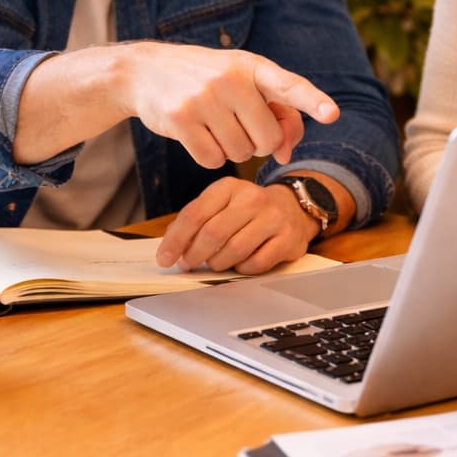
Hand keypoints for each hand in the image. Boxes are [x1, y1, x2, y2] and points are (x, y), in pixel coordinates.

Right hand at [123, 44, 337, 168]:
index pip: (288, 85)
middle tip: (238, 125)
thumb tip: (286, 153)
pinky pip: (212, 161)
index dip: (312, 101)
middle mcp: (230, 78)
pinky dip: (209, 157)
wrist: (146, 71)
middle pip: (266, 139)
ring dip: (232, 150)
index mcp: (252, 66)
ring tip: (214, 125)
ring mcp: (204, 98)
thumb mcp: (243, 82)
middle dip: (257, 143)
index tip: (332, 114)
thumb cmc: (206, 79)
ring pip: (240, 154)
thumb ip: (277, 112)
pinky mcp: (180, 119)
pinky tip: (197, 135)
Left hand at [155, 177, 319, 273]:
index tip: (164, 259)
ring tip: (216, 263)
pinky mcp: (289, 239)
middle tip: (189, 264)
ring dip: (219, 263)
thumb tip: (170, 248)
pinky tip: (241, 264)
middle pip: (214, 233)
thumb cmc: (246, 211)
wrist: (291, 208)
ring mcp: (273, 218)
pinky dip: (243, 269)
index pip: (195, 214)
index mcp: (229, 187)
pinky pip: (257, 263)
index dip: (176, 240)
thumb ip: (195, 222)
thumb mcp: (220, 205)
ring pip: (235, 250)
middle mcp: (252, 198)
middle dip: (195, 255)